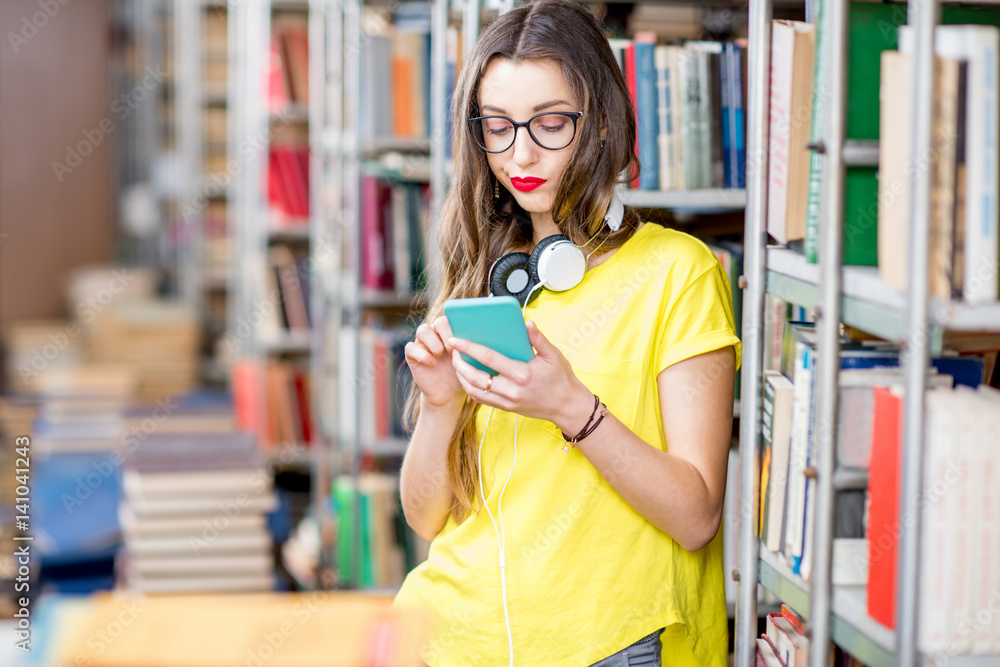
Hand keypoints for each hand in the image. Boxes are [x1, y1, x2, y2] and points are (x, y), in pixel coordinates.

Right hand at [404, 316, 464, 411]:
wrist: (449, 393)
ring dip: (434, 342)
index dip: (456, 328)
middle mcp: (435, 334)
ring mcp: (422, 344)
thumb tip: (478, 334)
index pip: (451, 318)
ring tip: (440, 354)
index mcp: (450, 332)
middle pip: (438, 321)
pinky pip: (410, 347)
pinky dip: (422, 354)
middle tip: (452, 351)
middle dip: (446, 335)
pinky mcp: (412, 355)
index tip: (462, 343)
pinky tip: (432, 363)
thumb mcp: (469, 359)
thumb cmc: (461, 374)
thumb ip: (470, 345)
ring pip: (423, 330)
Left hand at [448, 320, 593, 432]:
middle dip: (459, 363)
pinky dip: (470, 388)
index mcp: (522, 374)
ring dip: (462, 376)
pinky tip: (468, 376)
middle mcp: (512, 390)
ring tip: (457, 362)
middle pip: (475, 377)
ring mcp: (507, 401)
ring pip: (474, 391)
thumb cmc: (561, 379)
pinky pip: (481, 399)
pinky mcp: (506, 408)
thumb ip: (539, 339)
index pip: (489, 359)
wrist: (566, 407)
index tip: (456, 339)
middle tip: (452, 350)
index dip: (469, 348)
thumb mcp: (554, 355)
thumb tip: (527, 323)